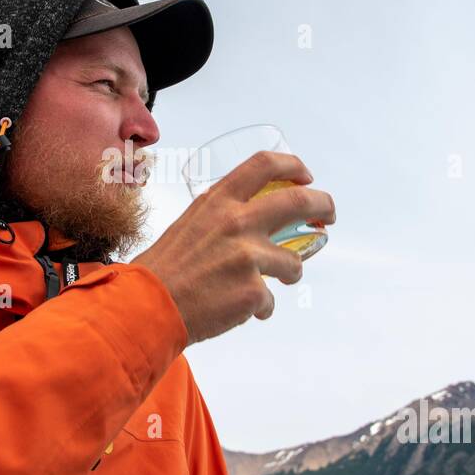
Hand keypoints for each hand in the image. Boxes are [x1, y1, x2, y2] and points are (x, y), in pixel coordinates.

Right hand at [132, 150, 335, 345]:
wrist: (147, 306)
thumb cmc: (164, 269)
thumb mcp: (191, 224)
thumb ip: (222, 218)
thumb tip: (254, 222)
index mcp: (219, 201)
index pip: (264, 165)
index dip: (292, 166)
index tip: (305, 176)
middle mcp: (237, 222)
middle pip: (299, 200)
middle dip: (323, 205)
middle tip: (327, 216)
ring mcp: (248, 256)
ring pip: (294, 262)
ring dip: (291, 272)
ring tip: (276, 282)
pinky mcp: (252, 290)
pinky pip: (271, 300)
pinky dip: (260, 308)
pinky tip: (240, 310)